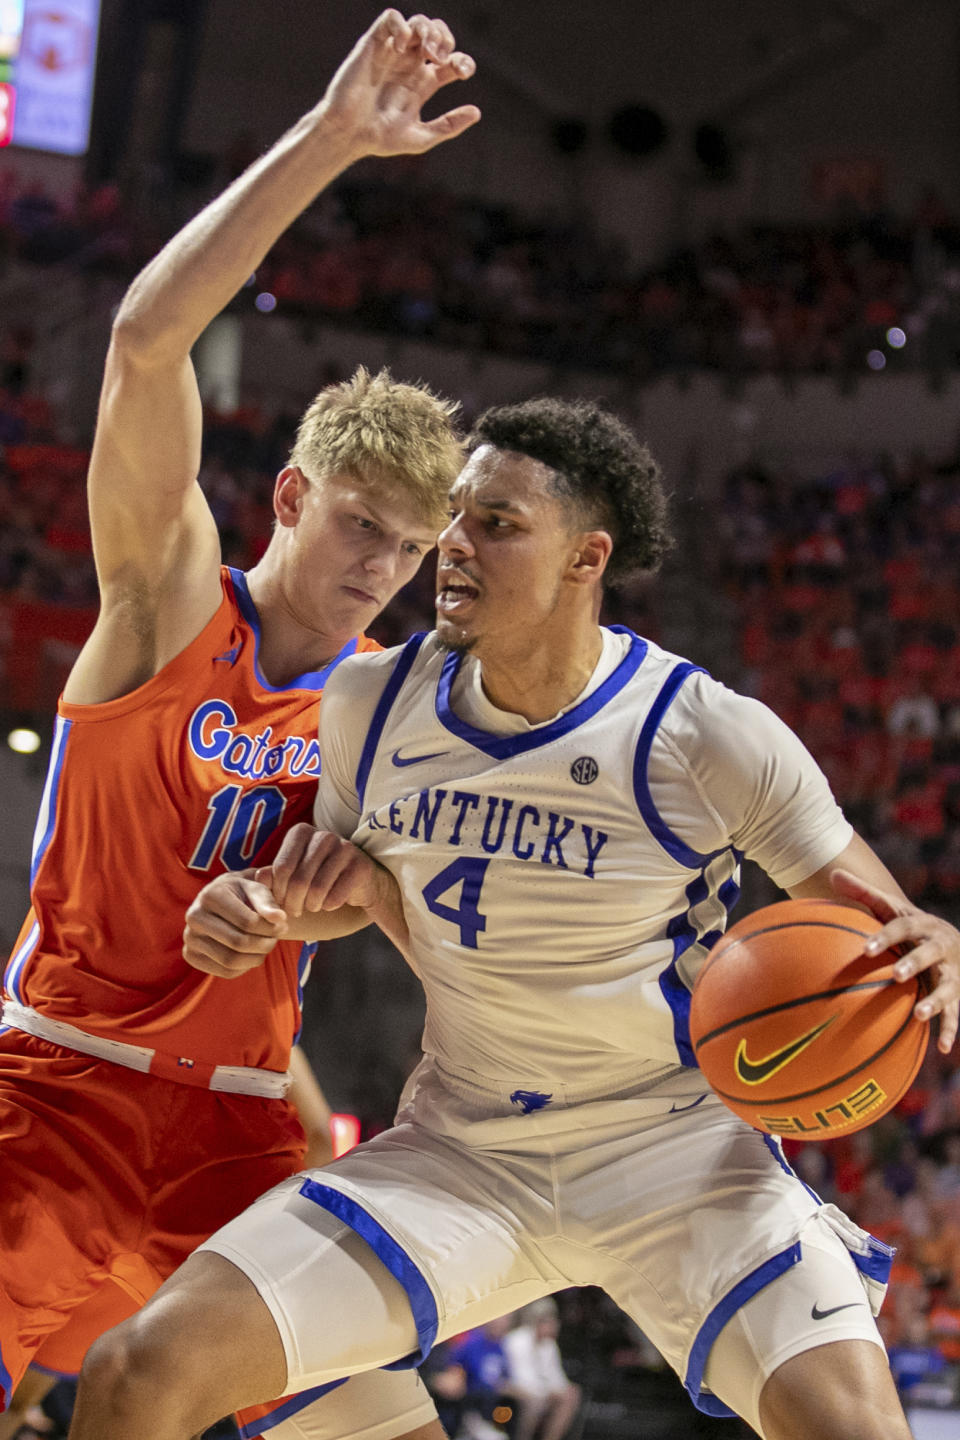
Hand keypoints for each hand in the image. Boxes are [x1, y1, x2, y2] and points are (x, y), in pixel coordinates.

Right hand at [183, 871, 287, 978]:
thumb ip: (268, 902)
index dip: (271, 928)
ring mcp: (190, 938)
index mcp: (210, 895)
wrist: (222, 899)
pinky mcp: (191, 955)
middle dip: (265, 944)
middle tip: (276, 939)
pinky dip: (244, 967)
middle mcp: (194, 916)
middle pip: (238, 943)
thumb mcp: (257, 889)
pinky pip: (224, 972)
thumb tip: (280, 918)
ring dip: (257, 958)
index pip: (248, 922)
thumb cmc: (244, 893)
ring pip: (230, 961)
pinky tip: (251, 954)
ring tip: (266, 946)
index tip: (283, 925)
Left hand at [262, 823, 390, 917]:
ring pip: (317, 890)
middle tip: (295, 911)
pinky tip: (330, 902)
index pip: (281, 868)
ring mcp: (345, 848)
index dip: (278, 892)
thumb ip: (274, 875)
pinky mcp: (360, 866)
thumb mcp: (292, 874)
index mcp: (302, 832)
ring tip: (312, 906)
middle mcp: (324, 835)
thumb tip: (259, 877)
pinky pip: (335, 897)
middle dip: (293, 903)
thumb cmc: (318, 876)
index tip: (282, 901)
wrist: (358, 882)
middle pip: (298, 880)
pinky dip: (329, 906)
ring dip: (311, 906)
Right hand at [319, 9, 479, 159]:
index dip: (463, 61)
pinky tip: (403, 47)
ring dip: (429, 30)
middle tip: (441, 59)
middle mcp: (409, 64)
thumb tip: (477, 112)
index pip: (451, 61)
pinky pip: (390, 18)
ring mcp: (391, 53)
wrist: (349, 134)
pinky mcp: (372, 44)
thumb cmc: (380, 139)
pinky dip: (401, 26)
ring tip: (427, 52)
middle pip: (437, 35)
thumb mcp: (422, 137)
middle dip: (446, 40)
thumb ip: (449, 125)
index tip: (462, 72)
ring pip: (417, 22)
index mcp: (422, 83)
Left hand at [831, 868, 959, 1051]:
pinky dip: (951, 1031)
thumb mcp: (891, 907)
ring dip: (936, 1001)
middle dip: (915, 962)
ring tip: (920, 1015)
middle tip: (896, 975)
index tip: (865, 949)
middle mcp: (941, 946)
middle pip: (930, 953)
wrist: (952, 941)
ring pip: (948, 986)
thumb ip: (863, 893)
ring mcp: (952, 971)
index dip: (885, 936)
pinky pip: (956, 1014)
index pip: (903, 926)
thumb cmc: (910, 925)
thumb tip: (833, 873)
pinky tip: (941, 1049)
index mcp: (922, 924)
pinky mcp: (957, 994)